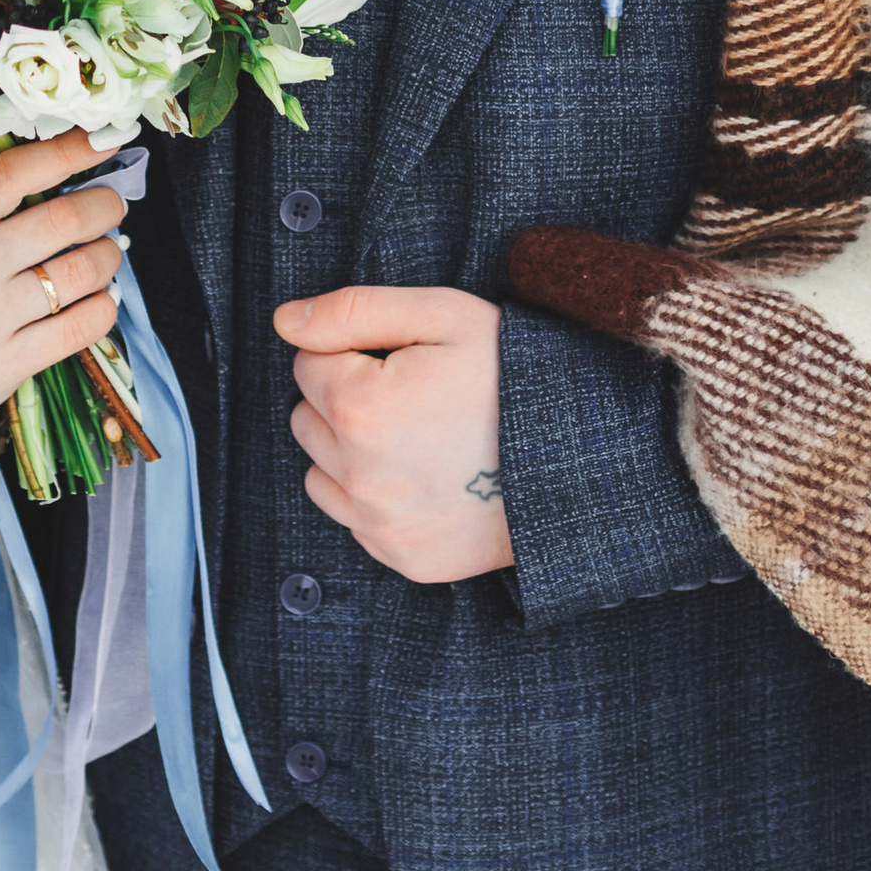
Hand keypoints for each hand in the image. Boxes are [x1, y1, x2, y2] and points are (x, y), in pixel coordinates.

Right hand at [0, 130, 128, 435]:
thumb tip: (57, 177)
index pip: (14, 174)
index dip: (66, 152)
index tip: (102, 141)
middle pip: (60, 220)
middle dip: (102, 206)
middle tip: (111, 205)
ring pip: (78, 272)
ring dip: (107, 256)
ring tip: (106, 253)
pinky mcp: (5, 364)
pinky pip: (79, 328)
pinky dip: (102, 307)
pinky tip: (99, 299)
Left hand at [275, 286, 514, 584]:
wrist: (585, 457)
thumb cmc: (515, 376)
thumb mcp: (443, 315)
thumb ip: (351, 311)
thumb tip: (285, 322)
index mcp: (359, 407)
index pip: (307, 363)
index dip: (355, 352)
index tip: (405, 359)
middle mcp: (360, 475)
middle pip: (306, 418)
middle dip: (344, 399)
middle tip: (413, 395)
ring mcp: (381, 526)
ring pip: (321, 471)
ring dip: (351, 450)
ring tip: (418, 436)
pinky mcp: (405, 559)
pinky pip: (354, 520)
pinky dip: (375, 497)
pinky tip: (426, 476)